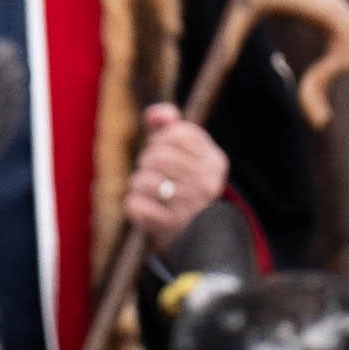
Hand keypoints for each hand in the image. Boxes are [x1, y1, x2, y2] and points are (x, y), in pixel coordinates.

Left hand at [123, 105, 229, 244]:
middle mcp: (207, 183)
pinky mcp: (170, 227)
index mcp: (214, 160)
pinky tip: (145, 207)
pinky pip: (135, 205)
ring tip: (148, 191)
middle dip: (146, 162)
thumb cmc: (186, 185)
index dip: (160, 139)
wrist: (198, 235)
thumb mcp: (185, 154)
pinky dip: (134, 205)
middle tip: (151, 172)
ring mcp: (190, 206)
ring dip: (137, 184)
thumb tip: (156, 114)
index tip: (163, 151)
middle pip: (157, 156)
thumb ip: (169, 127)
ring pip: (142, 180)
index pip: (176, 133)